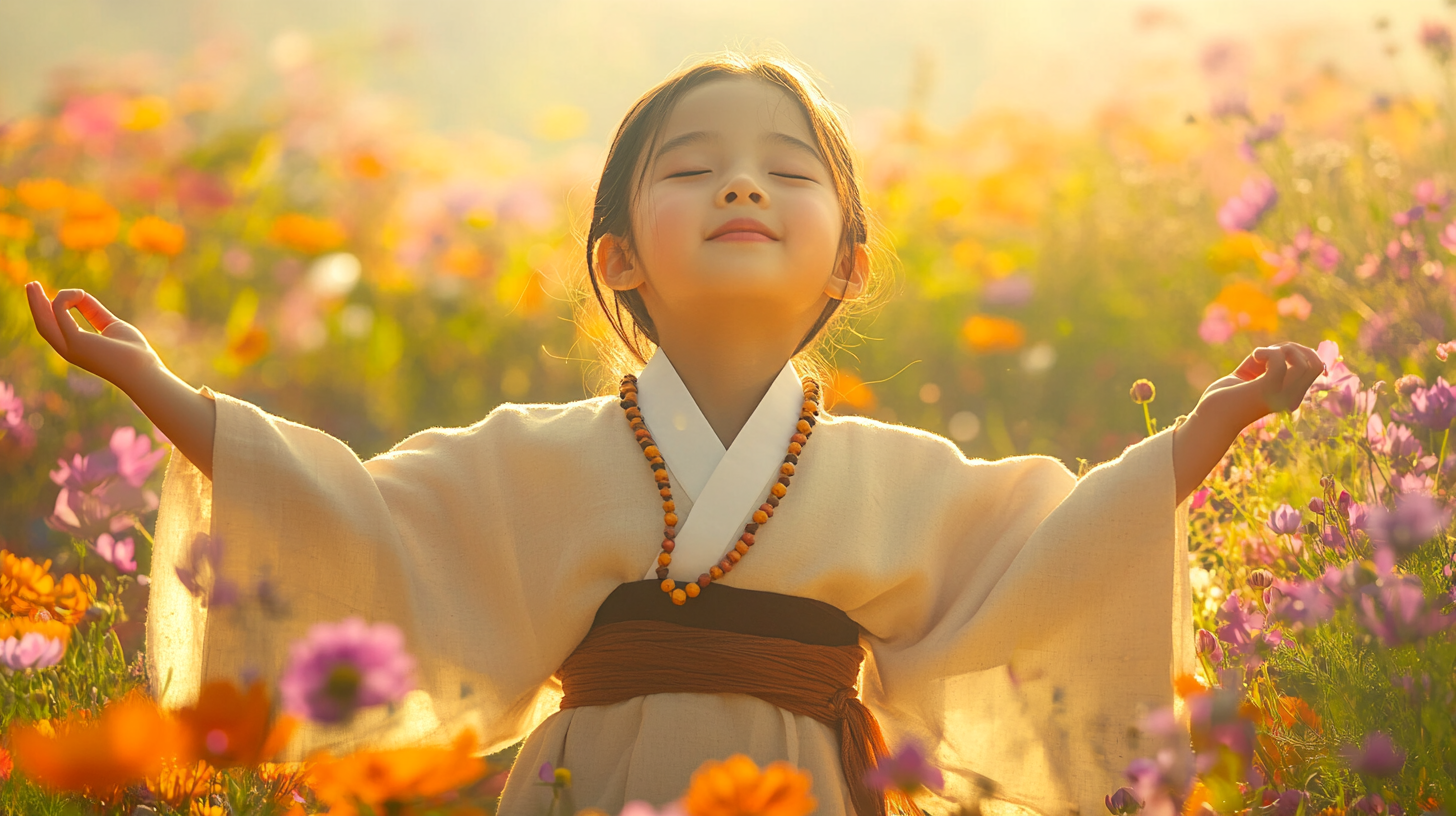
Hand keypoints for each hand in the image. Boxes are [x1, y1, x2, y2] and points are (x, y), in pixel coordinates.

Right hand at [26, 282, 164, 393]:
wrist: (145, 371)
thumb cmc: (133, 352)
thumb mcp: (111, 325)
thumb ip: (94, 311)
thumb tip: (81, 295)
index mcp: (76, 348)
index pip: (56, 327)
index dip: (49, 311)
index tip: (50, 295)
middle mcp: (68, 349)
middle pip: (44, 324)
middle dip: (36, 305)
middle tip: (31, 285)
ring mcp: (70, 346)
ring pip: (44, 321)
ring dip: (36, 302)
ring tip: (32, 284)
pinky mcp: (76, 340)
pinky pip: (60, 311)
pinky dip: (65, 298)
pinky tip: (79, 293)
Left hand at [1200, 341, 1326, 422]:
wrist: (1207, 419)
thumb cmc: (1224, 397)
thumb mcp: (1249, 374)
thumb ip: (1266, 362)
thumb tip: (1282, 348)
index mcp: (1289, 394)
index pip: (1316, 367)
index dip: (1301, 351)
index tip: (1277, 352)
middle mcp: (1290, 397)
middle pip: (1315, 364)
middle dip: (1294, 348)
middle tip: (1268, 353)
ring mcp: (1281, 395)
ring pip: (1304, 364)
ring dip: (1283, 349)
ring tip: (1260, 355)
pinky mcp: (1266, 391)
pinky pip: (1279, 364)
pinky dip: (1267, 352)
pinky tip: (1254, 356)